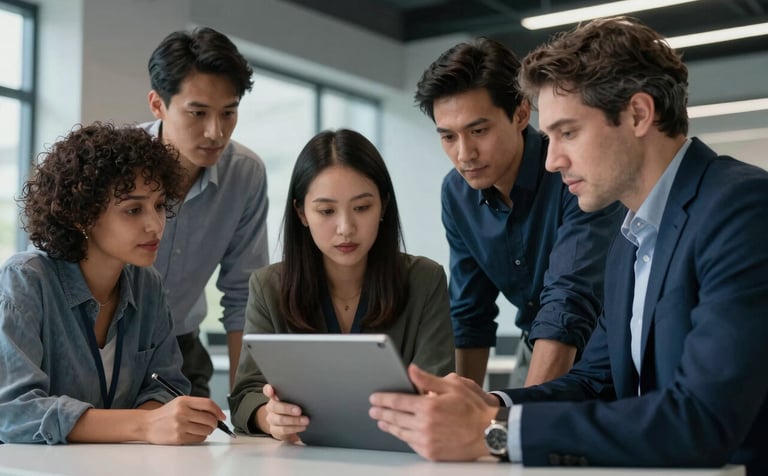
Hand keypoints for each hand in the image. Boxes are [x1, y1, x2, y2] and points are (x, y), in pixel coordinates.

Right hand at [144, 396, 224, 443]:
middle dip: (215, 423)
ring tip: (202, 429)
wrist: (147, 424)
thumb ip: (197, 405)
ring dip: (208, 431)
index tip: (222, 417)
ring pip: (206, 430)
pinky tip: (195, 434)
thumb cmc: (166, 414)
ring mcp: (180, 425)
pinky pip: (199, 438)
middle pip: (209, 418)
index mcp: (184, 401)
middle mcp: (182, 412)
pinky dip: (201, 437)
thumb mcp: (180, 402)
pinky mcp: (178, 437)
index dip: (218, 411)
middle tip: (213, 424)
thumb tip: (216, 413)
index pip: (208, 404)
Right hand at [256, 383, 307, 442]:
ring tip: (305, 420)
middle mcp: (271, 407)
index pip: (267, 391)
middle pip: (275, 406)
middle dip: (287, 408)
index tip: (272, 390)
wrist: (285, 425)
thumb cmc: (291, 409)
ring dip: (294, 420)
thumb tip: (307, 393)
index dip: (268, 390)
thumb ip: (295, 396)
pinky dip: (294, 428)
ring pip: (280, 420)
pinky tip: (302, 427)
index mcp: (274, 397)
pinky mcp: (275, 430)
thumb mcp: (292, 400)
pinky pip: (283, 430)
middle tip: (299, 411)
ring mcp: (272, 419)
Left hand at [369, 364, 497, 460]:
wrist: (489, 433)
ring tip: (382, 421)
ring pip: (401, 432)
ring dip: (389, 426)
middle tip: (373, 410)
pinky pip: (411, 444)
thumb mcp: (453, 386)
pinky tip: (400, 432)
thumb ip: (427, 380)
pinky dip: (403, 437)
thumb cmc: (474, 409)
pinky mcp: (431, 453)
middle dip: (381, 412)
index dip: (383, 399)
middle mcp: (425, 425)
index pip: (397, 401)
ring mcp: (427, 441)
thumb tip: (411, 370)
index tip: (374, 398)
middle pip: (395, 418)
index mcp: (428, 407)